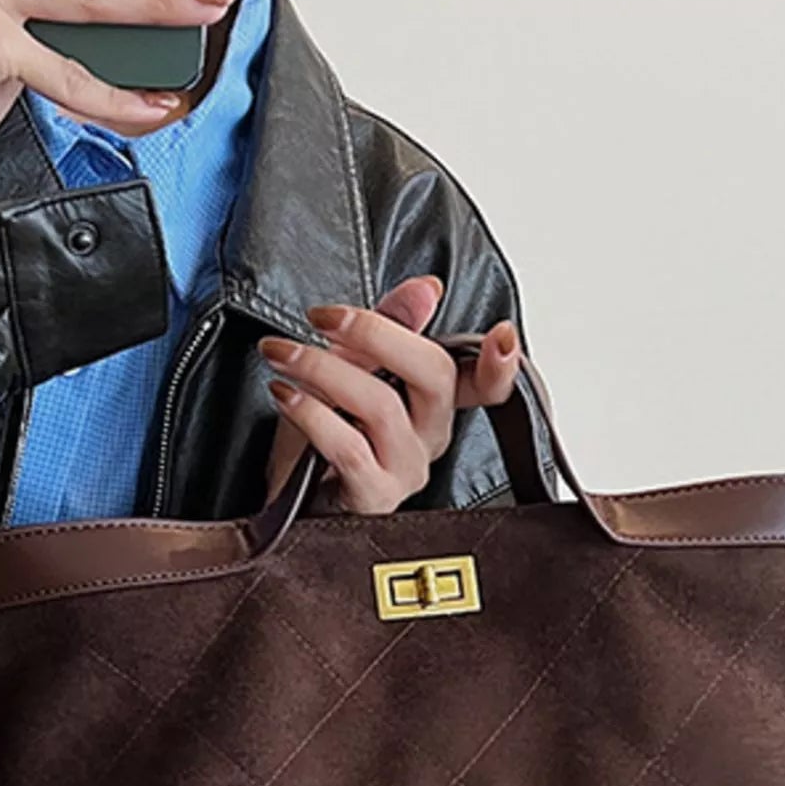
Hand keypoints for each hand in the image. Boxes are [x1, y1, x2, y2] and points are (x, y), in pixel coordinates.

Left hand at [261, 276, 522, 514]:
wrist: (286, 492)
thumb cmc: (321, 431)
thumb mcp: (351, 365)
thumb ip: (390, 325)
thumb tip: (427, 289)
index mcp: (435, 404)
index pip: (485, 384)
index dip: (501, 365)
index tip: (501, 336)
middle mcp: (430, 437)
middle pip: (433, 374)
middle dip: (375, 333)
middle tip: (322, 317)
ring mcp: (406, 470)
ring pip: (382, 405)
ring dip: (323, 369)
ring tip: (282, 355)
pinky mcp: (374, 496)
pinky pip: (349, 447)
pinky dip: (312, 413)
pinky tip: (286, 394)